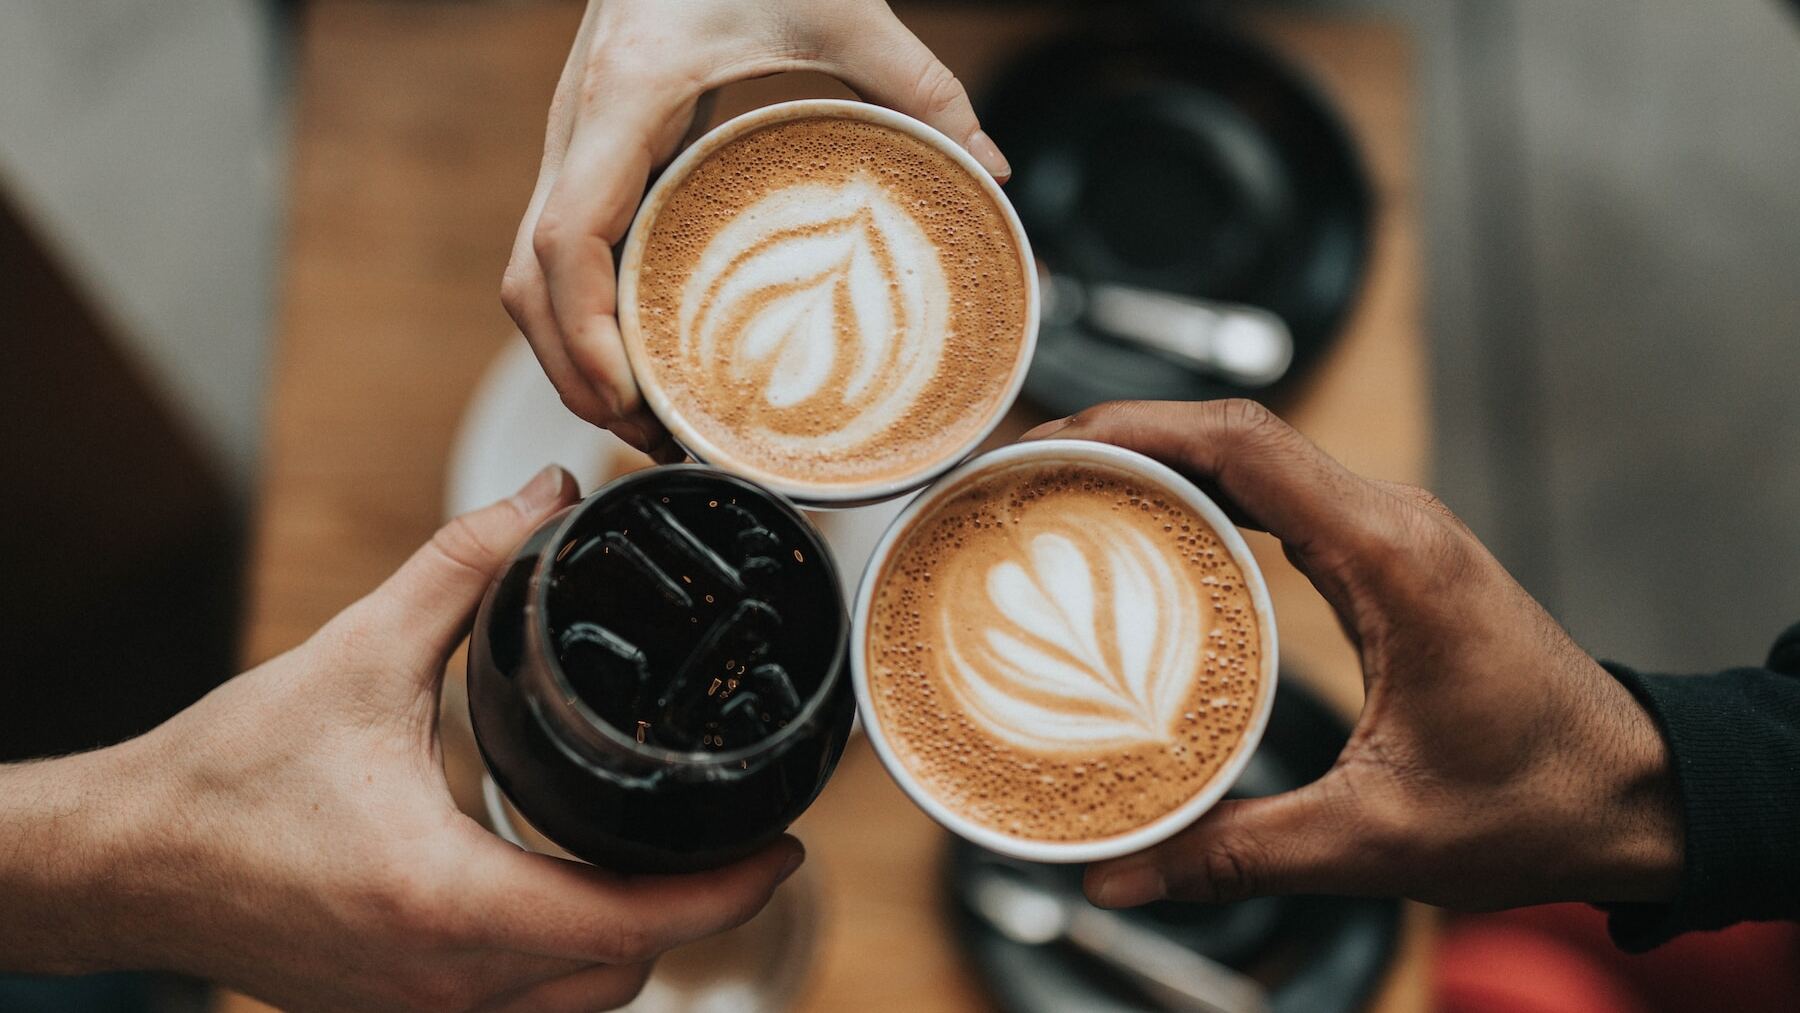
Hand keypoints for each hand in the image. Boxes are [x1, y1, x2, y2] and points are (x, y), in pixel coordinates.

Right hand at [0, 466, 802, 1011]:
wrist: (125, 861)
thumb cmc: (226, 775)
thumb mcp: (357, 655)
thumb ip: (463, 569)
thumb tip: (542, 497)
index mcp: (447, 902)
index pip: (633, 924)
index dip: (728, 891)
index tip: (785, 846)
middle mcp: (444, 982)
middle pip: (621, 973)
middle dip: (691, 912)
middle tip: (730, 835)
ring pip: (575, 1002)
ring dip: (630, 942)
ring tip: (664, 858)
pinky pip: (520, 1008)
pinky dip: (567, 960)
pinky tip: (572, 891)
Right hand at [502, 0, 1009, 454]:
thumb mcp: (838, 5)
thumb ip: (918, 81)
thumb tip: (990, 166)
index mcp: (622, 99)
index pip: (563, 240)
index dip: (582, 334)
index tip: (630, 397)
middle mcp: (577, 128)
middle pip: (529, 284)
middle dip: (575, 373)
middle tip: (652, 439)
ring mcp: (575, 142)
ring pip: (531, 276)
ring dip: (573, 355)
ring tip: (648, 419)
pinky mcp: (594, 152)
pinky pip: (563, 251)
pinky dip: (586, 314)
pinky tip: (643, 351)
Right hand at [1021, 400, 1681, 911]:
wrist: (1636, 797)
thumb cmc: (1538, 802)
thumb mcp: (1376, 837)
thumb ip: (1239, 853)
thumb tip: (1120, 874)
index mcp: (1392, 557)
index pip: (1245, 443)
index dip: (1134, 427)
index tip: (1048, 444)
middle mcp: (1392, 522)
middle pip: (1234, 434)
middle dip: (1121, 437)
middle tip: (1025, 475)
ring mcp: (1391, 534)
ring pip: (1255, 458)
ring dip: (1158, 462)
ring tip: (1062, 494)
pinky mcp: (1387, 560)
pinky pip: (1278, 498)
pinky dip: (1203, 499)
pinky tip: (1145, 538)